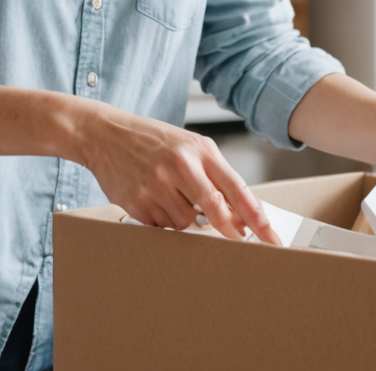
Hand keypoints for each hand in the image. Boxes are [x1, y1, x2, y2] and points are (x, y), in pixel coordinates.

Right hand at [73, 103, 280, 244]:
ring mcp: (157, 185)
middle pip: (214, 210)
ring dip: (187, 220)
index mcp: (199, 150)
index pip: (236, 188)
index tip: (270, 235)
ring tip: (172, 196)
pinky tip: (154, 199)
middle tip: (240, 241)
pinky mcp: (137, 202)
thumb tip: (240, 214)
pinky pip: (162, 226)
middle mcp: (179, 166)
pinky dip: (164, 220)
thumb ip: (215, 176)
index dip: (255, 216)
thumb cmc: (154, 141)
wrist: (105, 134)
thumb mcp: (189, 147)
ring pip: (187, 223)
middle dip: (229, 230)